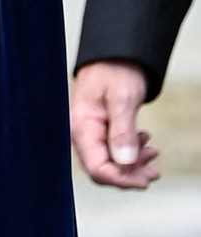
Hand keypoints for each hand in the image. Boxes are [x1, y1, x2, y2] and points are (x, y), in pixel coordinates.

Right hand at [70, 61, 158, 191]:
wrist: (114, 55)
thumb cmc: (115, 70)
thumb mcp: (122, 99)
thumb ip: (123, 131)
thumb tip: (125, 162)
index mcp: (82, 128)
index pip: (97, 168)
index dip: (121, 179)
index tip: (144, 180)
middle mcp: (81, 134)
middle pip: (103, 169)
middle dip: (129, 174)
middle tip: (154, 172)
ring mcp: (89, 133)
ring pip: (109, 162)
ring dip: (133, 164)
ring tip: (153, 153)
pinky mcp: (99, 130)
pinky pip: (111, 151)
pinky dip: (130, 153)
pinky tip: (143, 143)